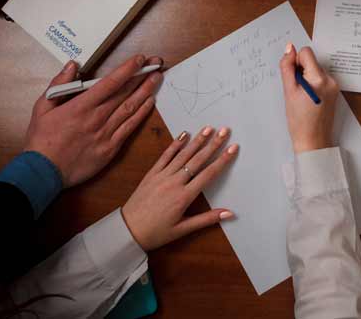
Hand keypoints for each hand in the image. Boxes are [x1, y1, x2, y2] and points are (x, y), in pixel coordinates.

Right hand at [24, 55, 161, 187]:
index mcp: (81, 106)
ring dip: (146, 91)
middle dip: (142, 76)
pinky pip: (130, 127)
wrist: (44, 172)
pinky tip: (150, 103)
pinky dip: (141, 114)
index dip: (127, 69)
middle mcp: (97, 117)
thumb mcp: (42, 107)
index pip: (110, 82)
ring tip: (156, 78)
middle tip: (155, 64)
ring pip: (131, 108)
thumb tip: (72, 65)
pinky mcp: (111, 148)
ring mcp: (106, 133)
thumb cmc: (41, 140)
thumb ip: (59, 84)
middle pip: (125, 92)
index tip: (139, 59)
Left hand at [121, 125, 237, 251]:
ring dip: (197, 140)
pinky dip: (175, 145)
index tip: (233, 148)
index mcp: (183, 197)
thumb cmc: (156, 233)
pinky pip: (165, 156)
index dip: (222, 160)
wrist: (127, 230)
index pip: (208, 174)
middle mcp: (174, 182)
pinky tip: (184, 135)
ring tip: (208, 128)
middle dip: (213, 144)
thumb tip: (230, 213)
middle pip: (198, 160)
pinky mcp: (151, 174)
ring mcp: (162, 176)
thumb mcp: (183, 229)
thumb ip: (207, 219)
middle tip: (225, 130)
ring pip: (183, 155)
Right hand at [279, 44, 338, 153]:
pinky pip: (321, 79)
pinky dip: (313, 85)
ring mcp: (335, 86)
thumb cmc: (299, 120)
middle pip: (311, 61)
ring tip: (303, 98)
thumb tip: (289, 48)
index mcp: (319, 78)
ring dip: (307, 79)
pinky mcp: (335, 91)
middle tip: (297, 92)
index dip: (295, 62)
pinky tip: (310, 100)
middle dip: (301, 72)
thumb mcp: (288, 92)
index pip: (306, 53)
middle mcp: (330, 79)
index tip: (293, 79)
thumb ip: (287, 67)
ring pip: (315, 70)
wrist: (313, 141)